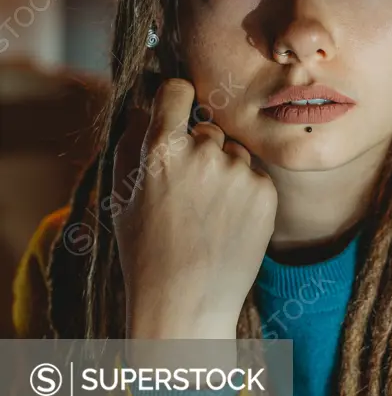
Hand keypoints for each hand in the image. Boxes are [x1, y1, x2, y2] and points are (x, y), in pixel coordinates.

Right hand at [112, 78, 276, 339]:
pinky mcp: (265, 190)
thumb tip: (144, 106)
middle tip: (188, 194)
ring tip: (208, 215)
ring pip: (233, 153)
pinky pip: (254, 175)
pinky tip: (227, 223)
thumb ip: (131, 143)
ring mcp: (237, 171)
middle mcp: (203, 152)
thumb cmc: (146, 252)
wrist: (186, 304)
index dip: (175, 98)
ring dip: (224, 171)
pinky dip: (244, 193)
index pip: (176, 92)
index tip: (177, 106)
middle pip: (207, 129)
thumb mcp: (123, 196)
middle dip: (199, 150)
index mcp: (161, 149)